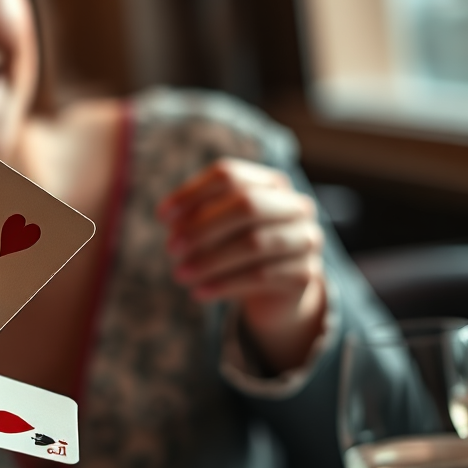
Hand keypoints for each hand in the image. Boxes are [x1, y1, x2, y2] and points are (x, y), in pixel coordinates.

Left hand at [157, 158, 326, 372]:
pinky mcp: (305, 274)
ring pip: (254, 243)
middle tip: (170, 248)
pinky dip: (224, 284)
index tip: (161, 217)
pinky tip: (199, 292)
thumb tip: (168, 218)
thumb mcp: (217, 229)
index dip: (192, 193)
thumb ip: (196, 218)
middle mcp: (295, 206)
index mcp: (271, 184)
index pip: (230, 176)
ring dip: (209, 260)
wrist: (279, 292)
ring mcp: (305, 239)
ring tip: (179, 275)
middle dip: (202, 227)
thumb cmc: (238, 248)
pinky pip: (261, 276)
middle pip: (246, 205)